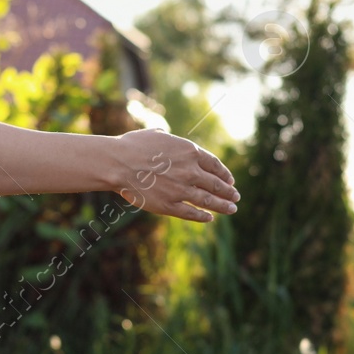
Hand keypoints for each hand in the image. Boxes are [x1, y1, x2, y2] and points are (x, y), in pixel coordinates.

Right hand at [111, 128, 238, 222]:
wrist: (118, 163)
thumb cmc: (133, 146)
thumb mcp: (157, 134)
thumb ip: (170, 139)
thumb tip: (169, 138)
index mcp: (189, 152)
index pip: (214, 165)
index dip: (224, 174)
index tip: (230, 180)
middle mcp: (190, 171)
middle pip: (216, 184)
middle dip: (228, 192)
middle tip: (236, 196)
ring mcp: (181, 190)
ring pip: (208, 200)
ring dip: (222, 205)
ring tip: (232, 209)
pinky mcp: (169, 205)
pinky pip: (191, 213)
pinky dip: (202, 216)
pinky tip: (210, 218)